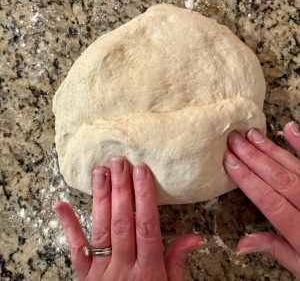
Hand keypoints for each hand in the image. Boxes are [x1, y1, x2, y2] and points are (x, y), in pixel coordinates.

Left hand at [53, 158, 202, 280]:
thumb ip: (178, 262)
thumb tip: (195, 237)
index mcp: (148, 271)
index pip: (147, 226)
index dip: (144, 197)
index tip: (141, 171)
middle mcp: (123, 268)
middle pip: (122, 222)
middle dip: (121, 189)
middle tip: (119, 162)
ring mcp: (101, 271)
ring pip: (101, 229)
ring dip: (100, 198)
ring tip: (100, 171)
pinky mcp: (84, 275)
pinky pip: (76, 249)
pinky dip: (68, 225)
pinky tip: (60, 204)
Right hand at [224, 121, 299, 276]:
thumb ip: (274, 249)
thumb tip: (241, 245)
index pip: (269, 200)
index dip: (247, 179)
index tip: (229, 162)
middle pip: (279, 178)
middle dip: (252, 158)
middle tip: (233, 140)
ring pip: (294, 167)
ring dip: (270, 149)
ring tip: (250, 134)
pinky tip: (290, 129)